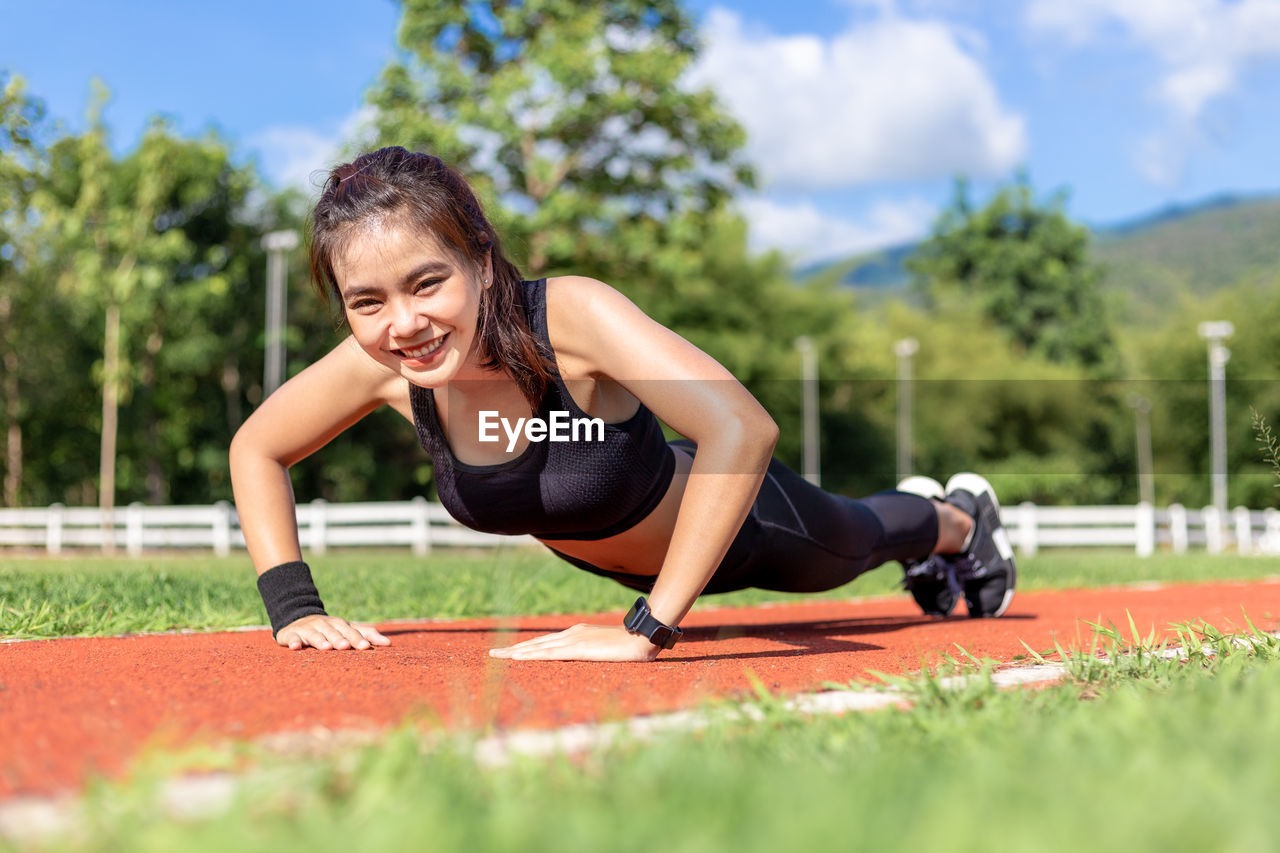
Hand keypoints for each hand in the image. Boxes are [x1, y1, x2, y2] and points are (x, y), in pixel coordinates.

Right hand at [276, 614, 390, 650]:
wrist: (299, 620)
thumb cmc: (330, 629)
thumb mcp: (348, 630)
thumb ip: (367, 635)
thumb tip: (389, 644)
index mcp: (339, 625)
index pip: (350, 631)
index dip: (357, 639)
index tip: (366, 647)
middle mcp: (324, 625)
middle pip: (333, 632)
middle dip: (340, 639)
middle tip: (346, 647)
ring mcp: (307, 629)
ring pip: (314, 634)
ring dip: (320, 640)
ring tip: (326, 647)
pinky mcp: (291, 634)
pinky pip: (292, 637)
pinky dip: (293, 641)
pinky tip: (295, 647)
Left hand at [489, 623, 660, 661]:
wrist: (643, 637)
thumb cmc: (632, 645)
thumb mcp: (609, 649)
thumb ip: (598, 653)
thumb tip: (596, 659)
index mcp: (577, 634)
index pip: (547, 642)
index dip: (528, 647)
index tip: (511, 652)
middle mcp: (571, 634)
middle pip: (537, 643)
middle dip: (514, 649)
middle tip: (493, 655)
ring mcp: (573, 639)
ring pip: (537, 646)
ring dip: (516, 652)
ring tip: (497, 657)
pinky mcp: (577, 648)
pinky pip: (548, 653)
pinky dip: (530, 655)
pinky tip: (517, 658)